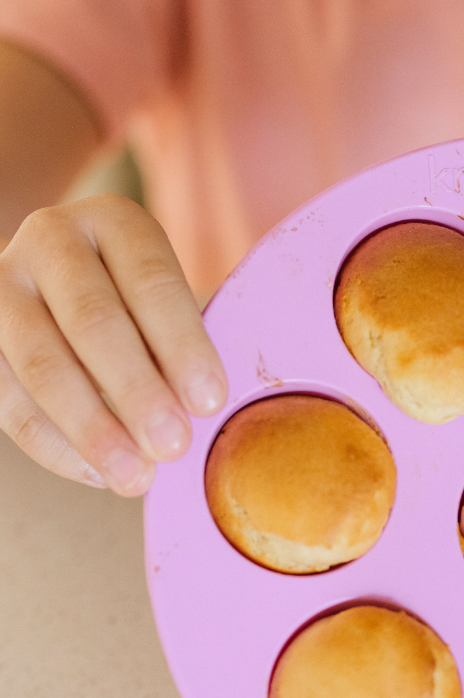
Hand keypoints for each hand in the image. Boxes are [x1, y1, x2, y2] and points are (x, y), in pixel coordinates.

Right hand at [0, 194, 226, 495]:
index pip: (152, 282)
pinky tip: (97, 473)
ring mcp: (3, 284)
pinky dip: (55, 445)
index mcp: (115, 221)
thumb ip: (186, 341)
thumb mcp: (173, 297)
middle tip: (173, 445)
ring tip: (136, 476)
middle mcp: (51, 240)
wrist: (68, 275)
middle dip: (137, 391)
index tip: (210, 401)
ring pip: (42, 363)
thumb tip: (201, 411)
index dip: (183, 345)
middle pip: (93, 321)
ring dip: (92, 428)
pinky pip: (8, 399)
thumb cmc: (143, 299)